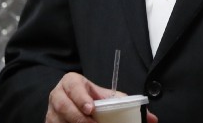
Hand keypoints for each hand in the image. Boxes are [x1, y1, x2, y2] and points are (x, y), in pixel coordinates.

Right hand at [44, 73, 159, 122]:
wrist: (70, 101)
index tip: (91, 109)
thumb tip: (152, 119)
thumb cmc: (90, 97)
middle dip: (78, 118)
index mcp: (71, 82)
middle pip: (63, 106)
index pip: (73, 86)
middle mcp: (58, 96)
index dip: (81, 97)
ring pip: (56, 121)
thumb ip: (125, 104)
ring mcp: (51, 112)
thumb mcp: (105, 96)